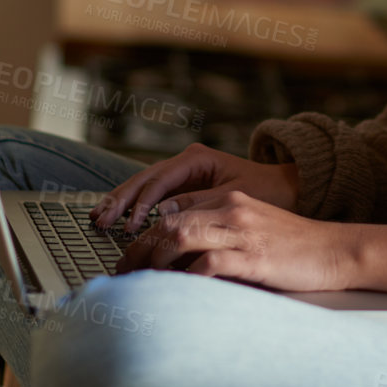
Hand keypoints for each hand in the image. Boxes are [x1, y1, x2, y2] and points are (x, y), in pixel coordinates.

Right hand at [90, 143, 299, 233]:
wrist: (287, 188)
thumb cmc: (267, 192)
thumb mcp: (234, 199)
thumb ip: (198, 204)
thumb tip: (163, 216)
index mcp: (197, 159)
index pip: (160, 180)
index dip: (141, 204)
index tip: (130, 227)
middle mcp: (186, 162)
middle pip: (144, 179)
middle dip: (121, 200)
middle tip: (100, 221)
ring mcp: (183, 173)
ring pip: (143, 186)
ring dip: (121, 202)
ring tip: (99, 219)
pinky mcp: (183, 187)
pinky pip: (152, 195)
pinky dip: (133, 206)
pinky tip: (117, 219)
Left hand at [113, 189, 357, 293]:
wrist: (335, 250)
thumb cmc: (293, 246)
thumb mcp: (251, 229)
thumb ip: (217, 233)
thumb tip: (176, 258)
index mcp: (229, 198)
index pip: (173, 209)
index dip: (144, 233)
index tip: (128, 257)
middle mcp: (231, 208)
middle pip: (169, 221)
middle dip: (138, 249)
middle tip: (121, 273)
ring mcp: (242, 231)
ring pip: (180, 236)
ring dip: (152, 261)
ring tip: (138, 282)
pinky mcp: (254, 257)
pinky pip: (208, 263)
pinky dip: (184, 278)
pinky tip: (174, 292)